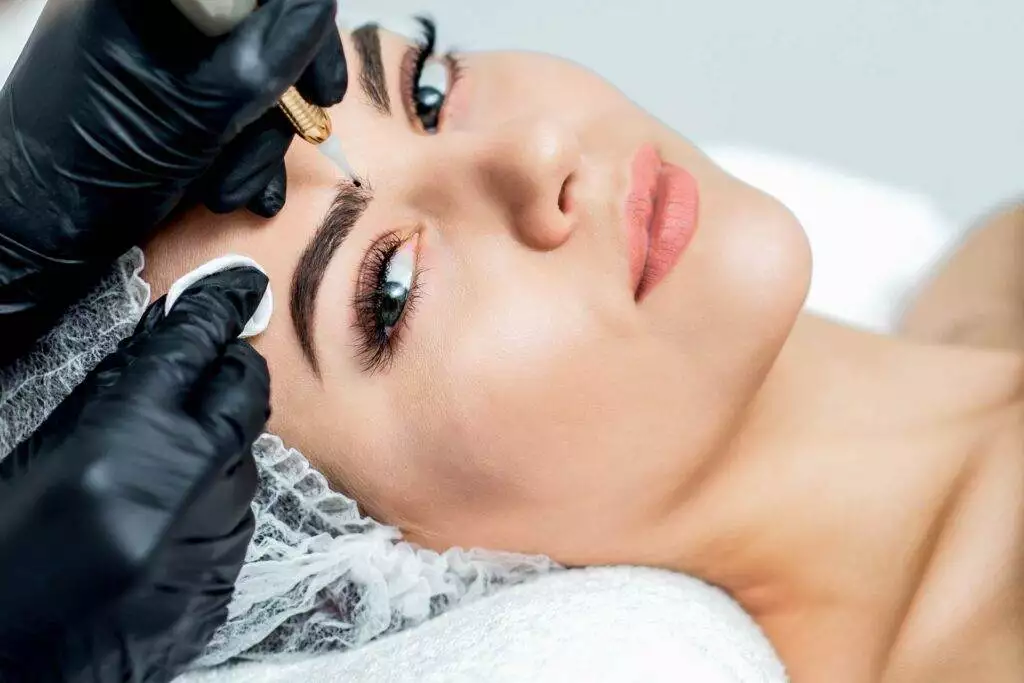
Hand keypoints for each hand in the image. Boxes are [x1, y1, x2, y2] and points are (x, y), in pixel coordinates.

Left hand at [0, 0, 344, 362]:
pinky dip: (242, 147)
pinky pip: (226, 103)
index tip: (324, 90)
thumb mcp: (195, 117)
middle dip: (278, 103)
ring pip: (249, 77)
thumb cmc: (96, 169)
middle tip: (299, 139)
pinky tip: (237, 188)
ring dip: (257, 142)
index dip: (302, 31)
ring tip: (230, 189)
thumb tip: (317, 7)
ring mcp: (156, 53)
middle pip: (260, 33)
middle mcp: (154, 14)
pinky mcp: (162, 91)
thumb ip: (261, 59)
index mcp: (148, 2)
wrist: (38, 230)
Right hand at [0, 268, 270, 681]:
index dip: (215, 309)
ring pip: (246, 457)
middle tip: (209, 365)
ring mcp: (218, 536)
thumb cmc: (9, 549)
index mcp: (131, 442)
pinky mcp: (227, 577)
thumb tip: (171, 336)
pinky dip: (211, 502)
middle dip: (230, 371)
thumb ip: (117, 391)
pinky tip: (168, 517)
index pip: (194, 348)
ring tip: (164, 465)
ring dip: (217, 446)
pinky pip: (236, 516)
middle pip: (245, 394)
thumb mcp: (48, 450)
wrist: (18, 658)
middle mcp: (191, 485)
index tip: (238, 286)